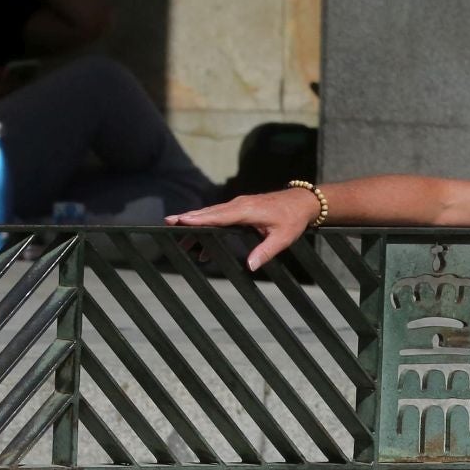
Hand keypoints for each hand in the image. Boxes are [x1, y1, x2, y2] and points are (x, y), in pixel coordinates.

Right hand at [167, 189, 317, 270]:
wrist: (301, 203)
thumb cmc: (293, 219)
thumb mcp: (282, 238)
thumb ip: (265, 252)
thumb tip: (250, 267)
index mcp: (247, 210)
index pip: (219, 215)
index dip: (200, 219)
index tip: (182, 220)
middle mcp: (239, 205)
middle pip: (209, 213)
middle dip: (188, 219)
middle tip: (168, 223)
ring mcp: (238, 205)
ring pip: (212, 215)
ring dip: (195, 224)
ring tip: (179, 239)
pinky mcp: (240, 208)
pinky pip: (219, 216)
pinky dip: (208, 226)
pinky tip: (201, 244)